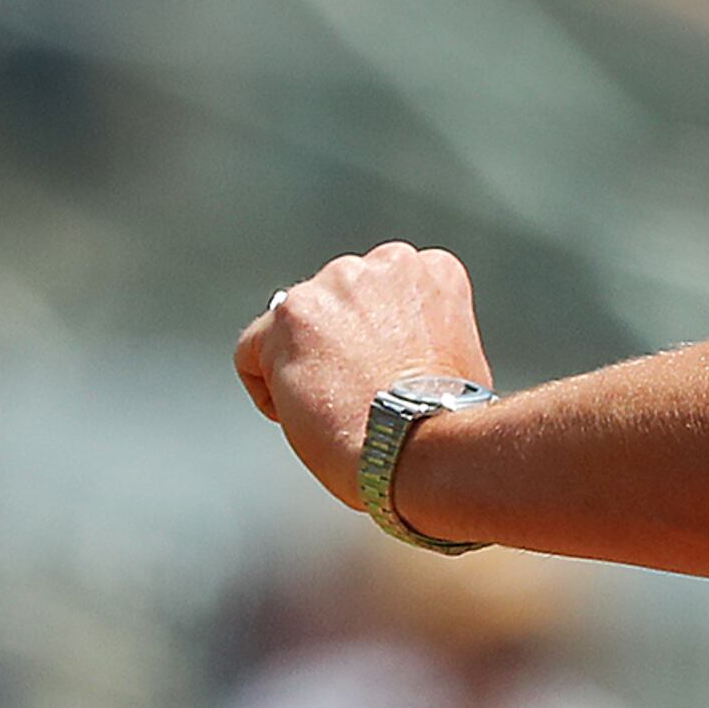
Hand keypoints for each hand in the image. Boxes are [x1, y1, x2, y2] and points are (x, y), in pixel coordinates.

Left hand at [234, 242, 491, 511]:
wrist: (423, 444)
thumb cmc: (447, 420)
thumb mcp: (456, 357)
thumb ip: (419, 336)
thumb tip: (390, 357)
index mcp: (432, 271)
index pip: (381, 294)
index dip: (379, 341)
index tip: (384, 374)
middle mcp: (382, 264)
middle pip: (334, 303)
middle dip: (338, 344)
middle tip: (355, 392)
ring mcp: (332, 286)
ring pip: (291, 327)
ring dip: (305, 365)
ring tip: (334, 408)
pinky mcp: (289, 316)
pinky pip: (252, 351)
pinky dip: (269, 389)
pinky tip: (305, 415)